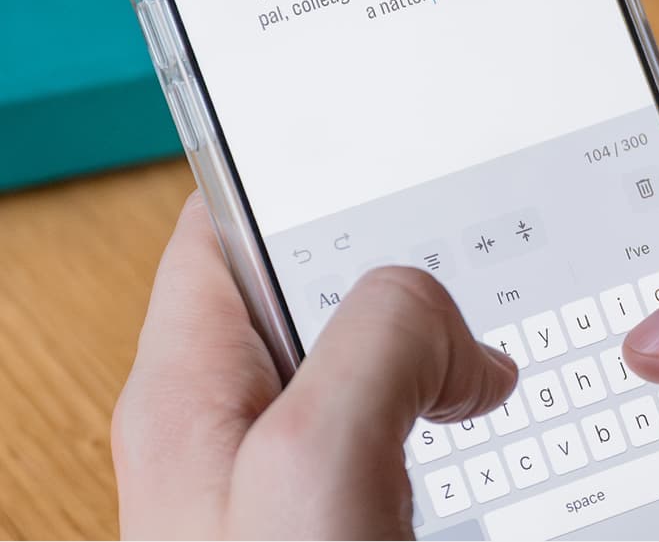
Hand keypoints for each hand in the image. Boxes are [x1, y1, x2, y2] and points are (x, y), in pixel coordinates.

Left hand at [113, 193, 516, 539]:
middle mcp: (219, 419)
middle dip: (375, 266)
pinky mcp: (318, 509)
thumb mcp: (319, 456)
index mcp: (187, 383)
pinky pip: (373, 419)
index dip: (284, 182)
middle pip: (295, 286)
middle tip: (449, 259)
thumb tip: (443, 324)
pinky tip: (459, 414)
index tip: (358, 155)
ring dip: (408, 341)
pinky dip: (421, 402)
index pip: (218, 227)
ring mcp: (269, 467)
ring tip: (469, 342)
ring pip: (345, 355)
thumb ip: (379, 343)